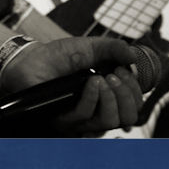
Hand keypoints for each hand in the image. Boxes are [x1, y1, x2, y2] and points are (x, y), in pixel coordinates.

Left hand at [0, 36, 144, 135]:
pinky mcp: (63, 120)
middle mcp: (96, 110)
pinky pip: (84, 117)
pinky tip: (91, 82)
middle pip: (125, 118)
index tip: (126, 71)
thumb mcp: (91, 46)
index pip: (132, 108)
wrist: (32, 57)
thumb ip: (113, 49)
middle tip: (115, 76)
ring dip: (110, 98)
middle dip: (126, 96)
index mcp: (106, 96)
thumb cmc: (59, 55)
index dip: (135, 92)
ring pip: (107, 122)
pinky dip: (92, 98)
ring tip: (102, 79)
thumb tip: (134, 57)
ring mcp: (79, 117)